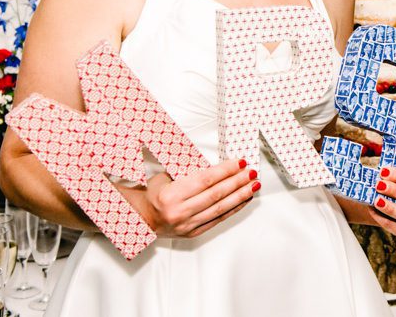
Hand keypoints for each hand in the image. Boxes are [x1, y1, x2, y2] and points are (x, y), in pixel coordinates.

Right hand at [140, 158, 259, 238]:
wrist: (142, 217)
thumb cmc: (155, 193)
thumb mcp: (166, 177)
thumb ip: (189, 172)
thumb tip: (218, 166)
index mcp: (172, 195)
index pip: (205, 180)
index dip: (225, 171)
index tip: (239, 162)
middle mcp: (180, 212)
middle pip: (216, 194)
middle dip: (237, 182)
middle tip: (251, 172)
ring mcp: (187, 225)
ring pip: (220, 209)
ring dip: (240, 196)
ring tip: (253, 185)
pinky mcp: (194, 233)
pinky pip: (218, 219)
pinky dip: (233, 209)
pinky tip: (244, 199)